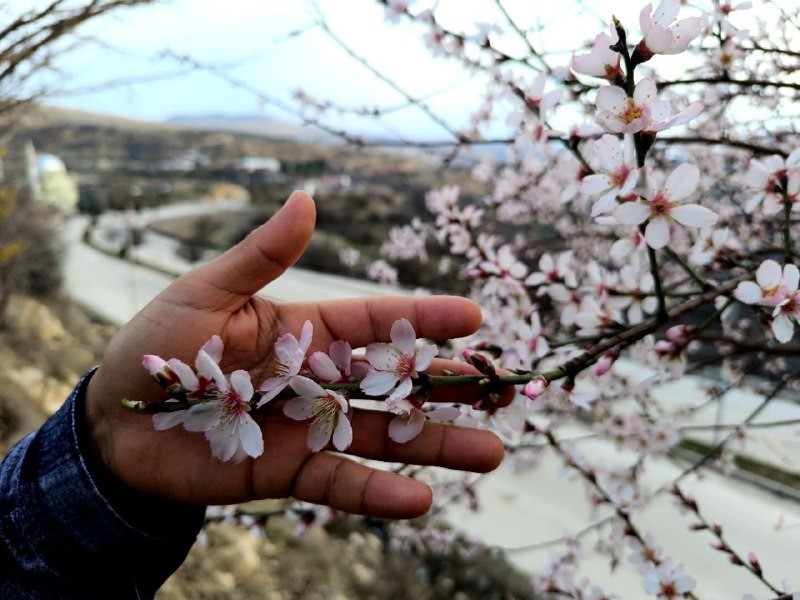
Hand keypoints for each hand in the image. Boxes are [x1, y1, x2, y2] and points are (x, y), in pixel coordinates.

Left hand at [86, 191, 504, 518]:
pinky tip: (420, 499)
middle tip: (505, 390)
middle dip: (450, 386)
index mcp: (306, 329)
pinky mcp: (289, 471)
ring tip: (491, 453)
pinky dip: (378, 493)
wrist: (117, 425)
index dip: (425, 318)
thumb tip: (306, 197)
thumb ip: (262, 255)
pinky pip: (340, 482)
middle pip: (397, 382)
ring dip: (436, 444)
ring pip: (384, 435)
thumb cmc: (158, 348)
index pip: (378, 322)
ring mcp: (309, 428)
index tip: (474, 317)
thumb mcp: (206, 292)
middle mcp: (320, 379)